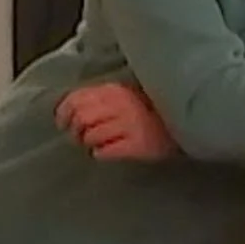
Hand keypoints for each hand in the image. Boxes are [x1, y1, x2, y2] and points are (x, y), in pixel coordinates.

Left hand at [57, 80, 176, 160]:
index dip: (63, 113)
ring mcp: (129, 125)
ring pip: (91, 136)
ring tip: (96, 145)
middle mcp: (120, 105)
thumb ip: (101, 98)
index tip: (62, 123)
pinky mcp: (137, 145)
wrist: (182, 122)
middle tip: (79, 138)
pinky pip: (106, 152)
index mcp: (114, 90)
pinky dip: (100, 154)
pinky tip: (107, 152)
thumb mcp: (125, 94)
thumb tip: (71, 110)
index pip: (76, 99)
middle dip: (75, 132)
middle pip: (81, 119)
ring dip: (89, 144)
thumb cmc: (150, 108)